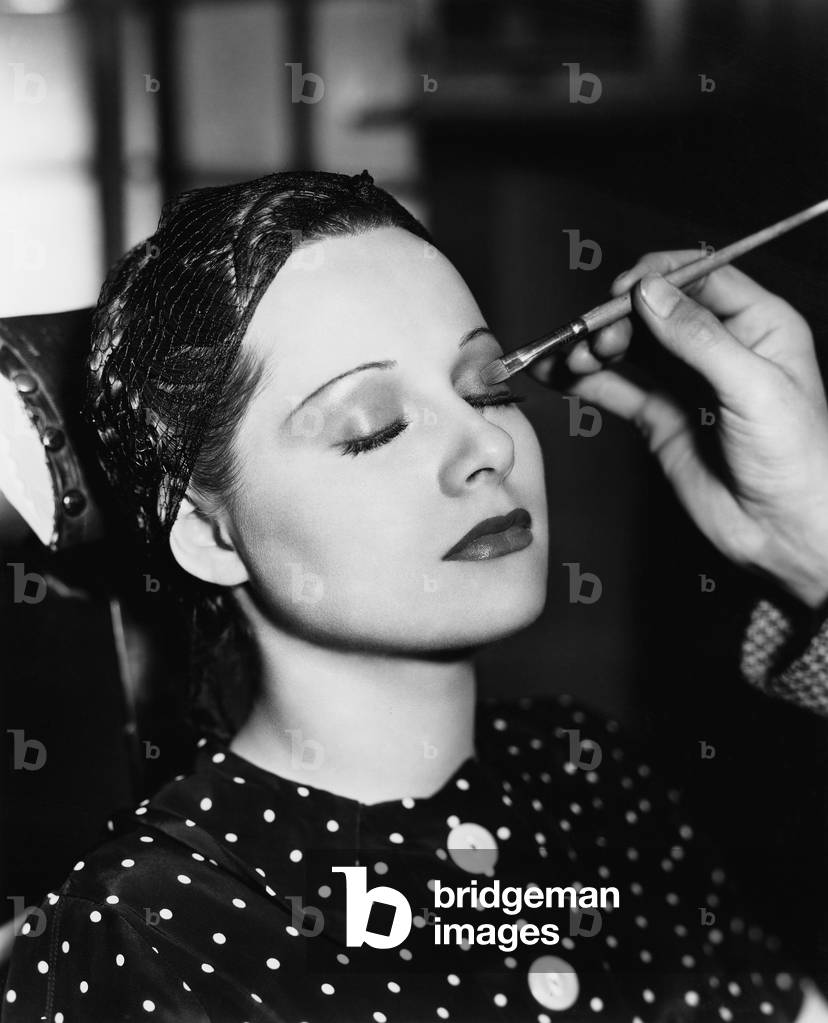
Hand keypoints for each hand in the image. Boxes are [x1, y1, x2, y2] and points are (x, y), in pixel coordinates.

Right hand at [528, 251, 827, 609]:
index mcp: (758, 325)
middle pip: (656, 310)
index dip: (658, 277)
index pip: (701, 277)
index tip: (622, 291)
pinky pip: (616, 389)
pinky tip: (558, 375)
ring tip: (573, 358)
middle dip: (618, 317)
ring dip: (595, 346)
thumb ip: (699, 338)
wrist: (785, 533)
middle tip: (595, 339)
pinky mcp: (661, 417)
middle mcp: (719, 347)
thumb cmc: (798, 459)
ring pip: (631, 347)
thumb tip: (651, 292)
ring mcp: (687, 382)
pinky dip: (584, 381)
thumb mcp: (754, 387)